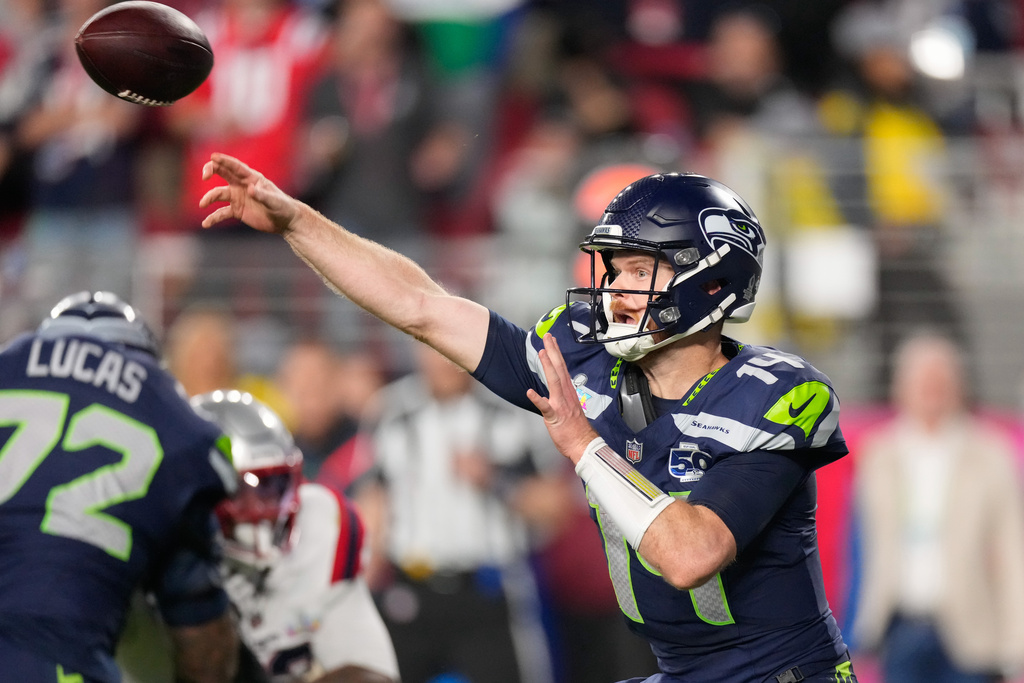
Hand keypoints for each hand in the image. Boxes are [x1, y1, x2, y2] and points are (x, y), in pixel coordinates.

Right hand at [200, 153, 299, 234]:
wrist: (285, 222)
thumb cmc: (283, 207)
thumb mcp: (274, 201)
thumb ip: (262, 195)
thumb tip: (250, 189)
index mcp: (252, 178)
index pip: (235, 167)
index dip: (224, 161)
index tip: (213, 157)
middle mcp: (242, 185)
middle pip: (222, 173)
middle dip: (211, 170)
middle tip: (204, 176)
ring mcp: (238, 198)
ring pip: (218, 194)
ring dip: (209, 198)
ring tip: (202, 204)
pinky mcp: (237, 211)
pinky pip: (221, 213)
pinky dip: (213, 218)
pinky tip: (206, 224)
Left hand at [526, 333, 598, 464]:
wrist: (583, 444)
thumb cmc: (575, 429)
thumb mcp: (568, 407)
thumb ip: (560, 397)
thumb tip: (548, 392)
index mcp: (568, 392)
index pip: (562, 368)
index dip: (556, 353)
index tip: (552, 340)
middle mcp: (566, 395)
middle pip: (559, 369)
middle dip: (553, 352)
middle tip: (548, 337)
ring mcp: (561, 405)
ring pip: (554, 382)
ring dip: (548, 367)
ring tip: (542, 353)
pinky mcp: (555, 416)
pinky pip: (545, 407)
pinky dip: (538, 399)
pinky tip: (530, 392)